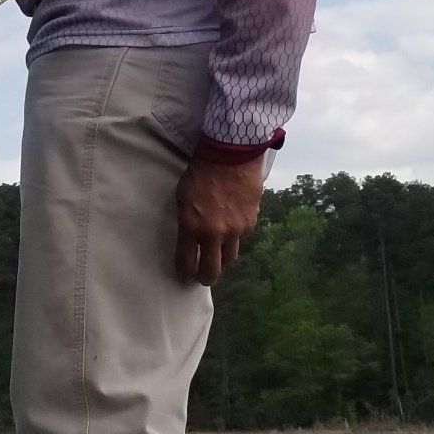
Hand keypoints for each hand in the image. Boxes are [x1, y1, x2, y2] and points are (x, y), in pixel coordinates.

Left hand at [174, 155, 263, 285]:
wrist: (231, 156)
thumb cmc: (200, 173)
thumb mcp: (183, 197)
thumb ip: (186, 222)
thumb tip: (190, 239)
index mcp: (191, 226)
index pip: (186, 261)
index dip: (184, 272)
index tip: (184, 276)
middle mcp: (214, 234)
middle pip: (211, 270)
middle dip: (205, 277)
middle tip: (203, 278)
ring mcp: (234, 230)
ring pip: (229, 257)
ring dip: (222, 259)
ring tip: (218, 256)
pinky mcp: (250, 223)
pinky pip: (241, 239)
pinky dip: (235, 238)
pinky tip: (231, 229)